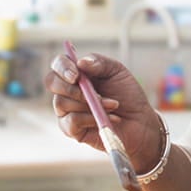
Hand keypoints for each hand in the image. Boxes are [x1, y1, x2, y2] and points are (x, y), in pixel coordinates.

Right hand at [44, 51, 164, 172]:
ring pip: (62, 102)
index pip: (58, 64)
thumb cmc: (127, 95)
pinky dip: (91, 118)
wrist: (139, 121)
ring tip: (113, 105)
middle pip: (52, 82)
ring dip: (90, 104)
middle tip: (94, 93)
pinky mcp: (71, 129)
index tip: (76, 75)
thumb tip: (80, 62)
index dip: (62, 67)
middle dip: (71, 88)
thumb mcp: (118, 72)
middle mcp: (68, 90)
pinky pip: (71, 121)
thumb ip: (100, 63)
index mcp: (77, 73)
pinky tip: (109, 118)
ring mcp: (67, 110)